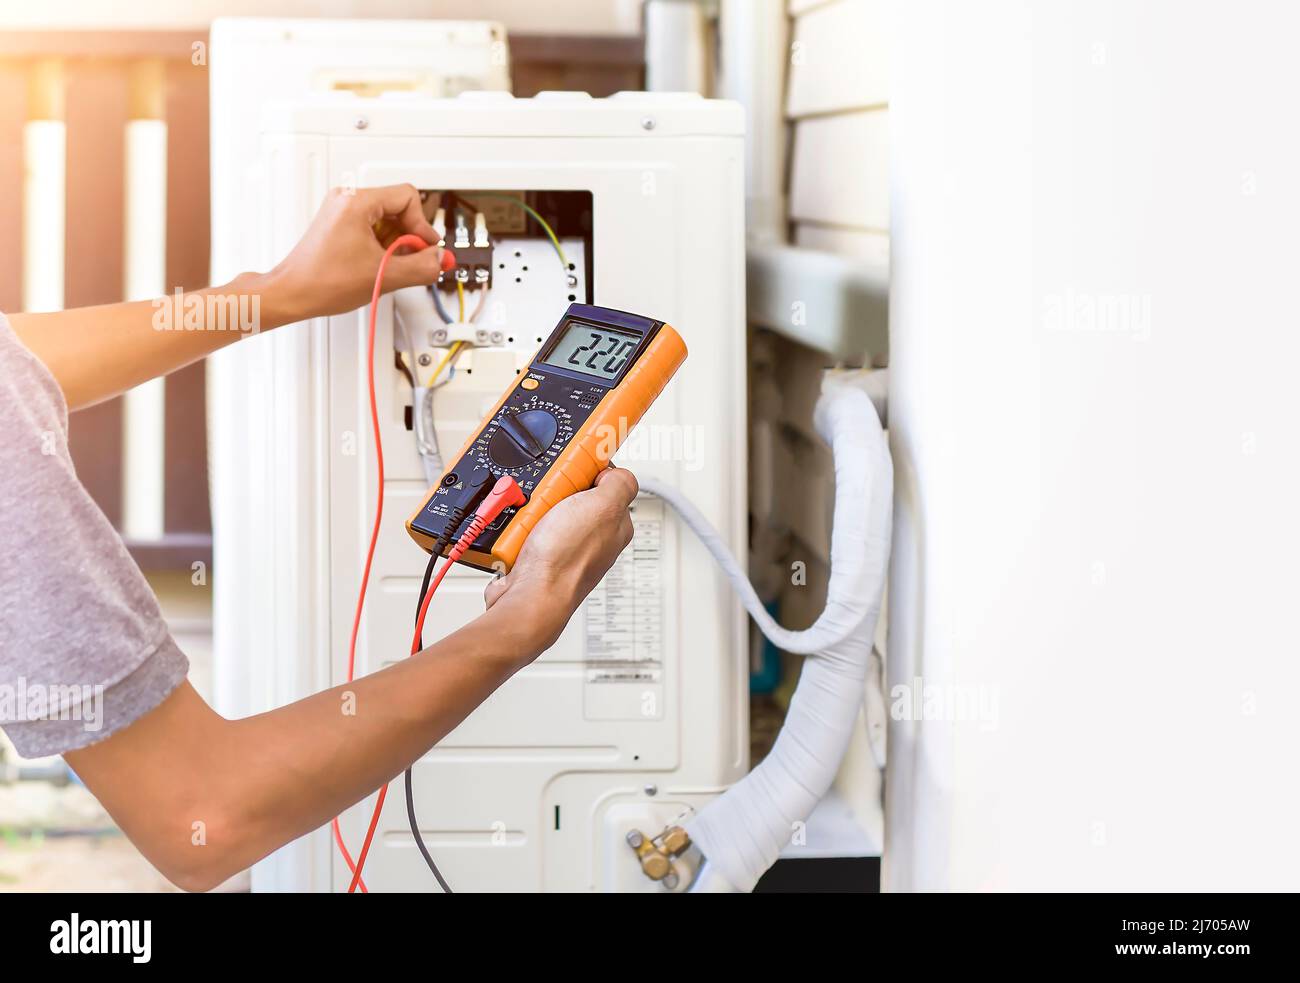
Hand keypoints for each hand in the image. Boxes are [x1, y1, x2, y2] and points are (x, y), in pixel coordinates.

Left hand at [263, 184, 451, 321]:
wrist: (293, 293)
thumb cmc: (322, 281)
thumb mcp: (383, 276)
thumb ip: (420, 266)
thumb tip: (440, 259)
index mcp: (356, 202)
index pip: (407, 197)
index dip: (422, 225)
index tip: (425, 247)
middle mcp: (348, 200)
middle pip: (399, 207)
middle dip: (409, 236)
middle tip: (410, 259)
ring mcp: (343, 212)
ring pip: (388, 219)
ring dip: (396, 244)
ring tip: (389, 266)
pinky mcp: (341, 225)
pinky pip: (374, 228)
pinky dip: (383, 246)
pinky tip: (378, 265)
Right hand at [484, 467, 638, 653]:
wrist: (529, 598)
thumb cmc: (565, 561)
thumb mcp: (604, 506)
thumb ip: (620, 483)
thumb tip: (616, 473)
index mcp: (614, 525)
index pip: (605, 484)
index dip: (588, 471)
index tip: (574, 468)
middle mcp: (591, 539)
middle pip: (570, 496)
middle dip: (554, 491)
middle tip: (549, 498)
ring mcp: (563, 549)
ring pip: (544, 511)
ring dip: (531, 508)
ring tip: (530, 517)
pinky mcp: (537, 558)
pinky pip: (523, 530)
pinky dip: (516, 528)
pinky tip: (518, 534)